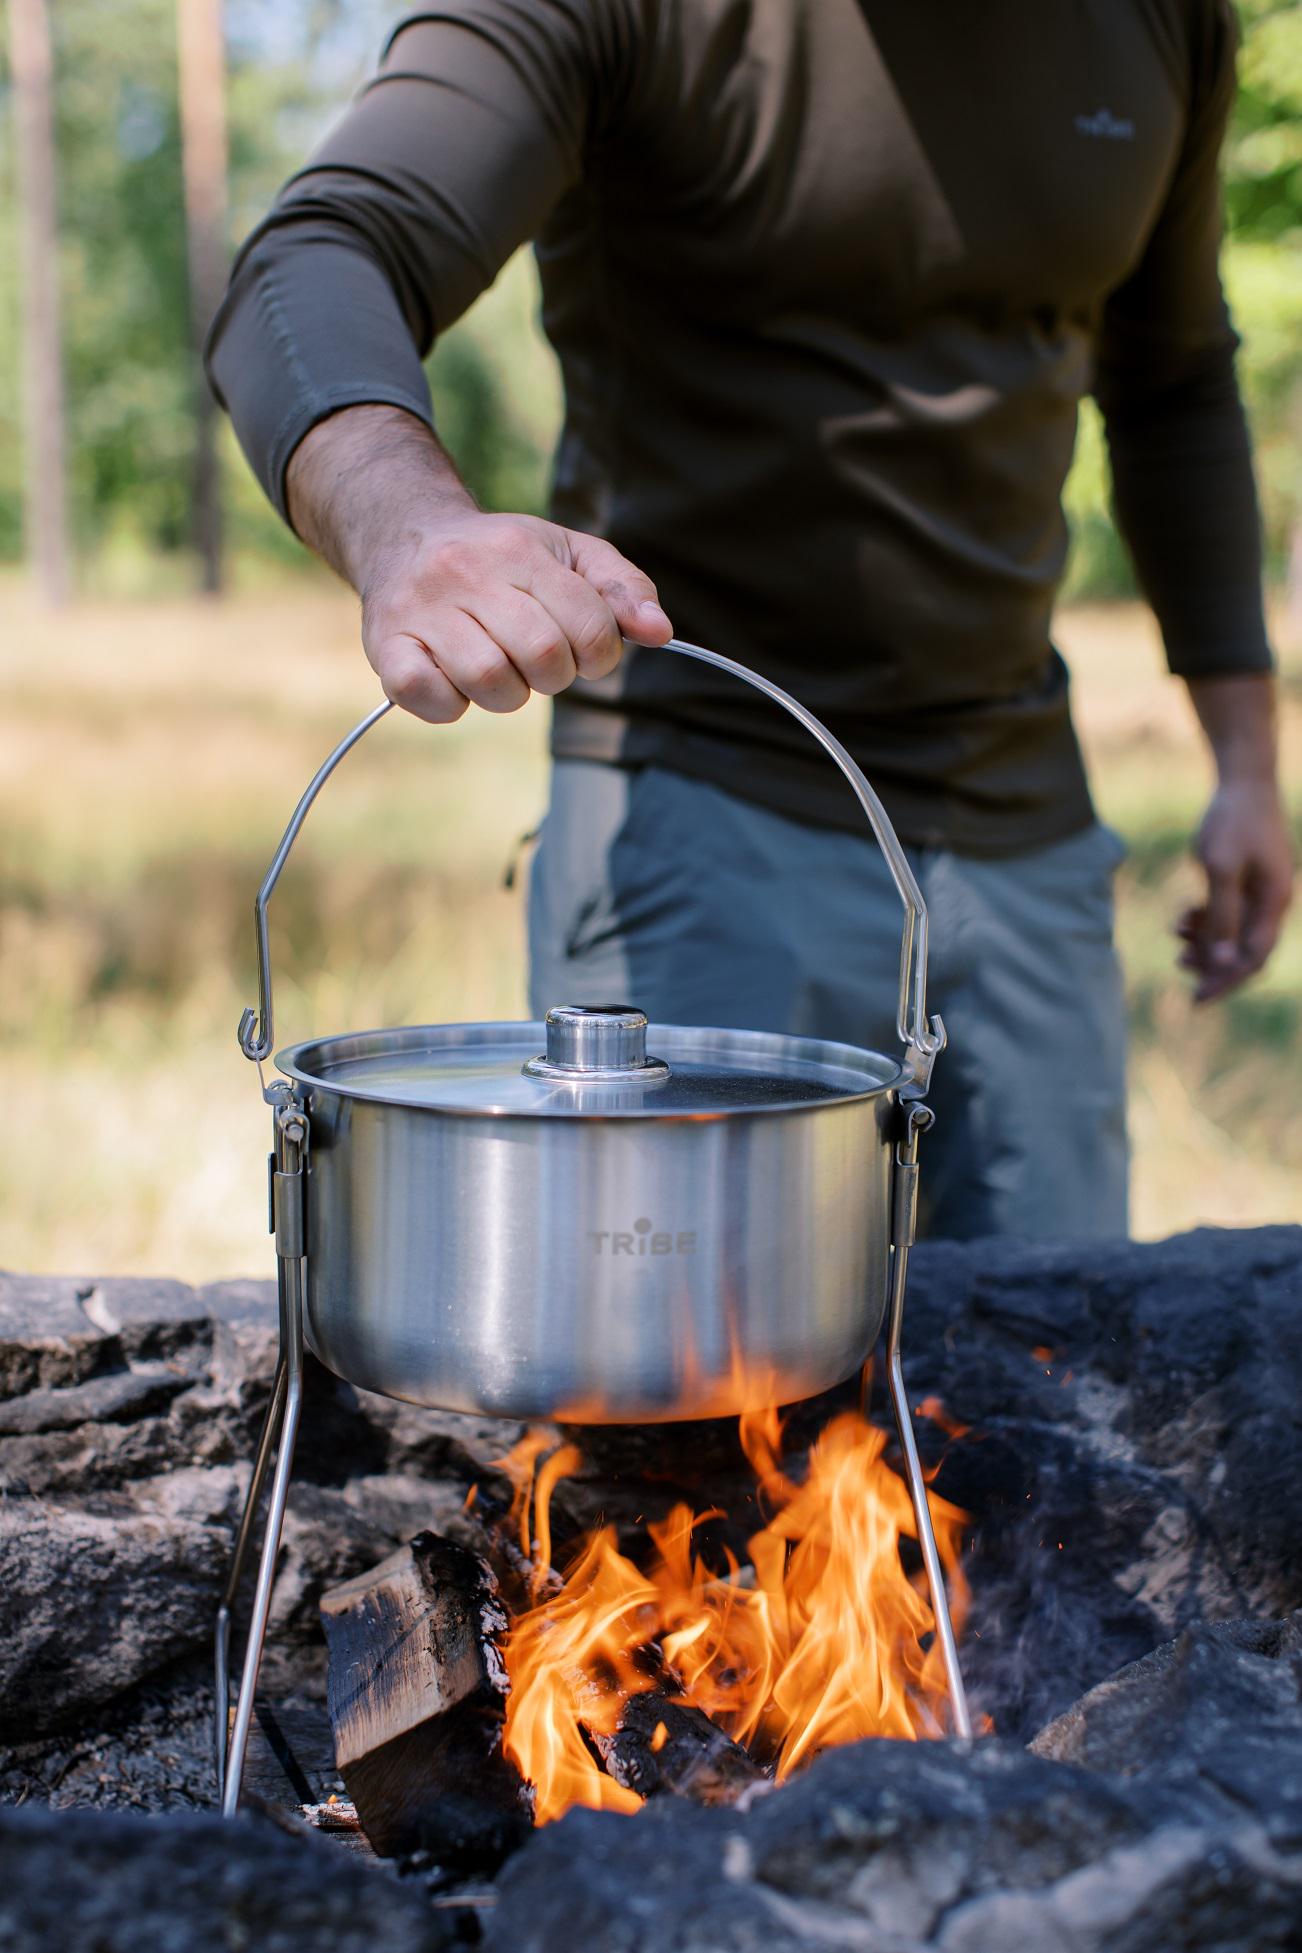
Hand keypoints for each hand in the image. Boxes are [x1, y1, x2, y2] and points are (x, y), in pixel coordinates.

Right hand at [361, 509, 671, 722]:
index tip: (583, 650)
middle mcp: (465, 573)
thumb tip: (661, 632)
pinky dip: (450, 704)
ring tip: (497, 668)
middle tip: (536, 660)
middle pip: (543, 656)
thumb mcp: (567, 554)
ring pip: (490, 682)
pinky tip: (454, 682)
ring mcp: (421, 609)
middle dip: (554, 674)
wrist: (405, 535)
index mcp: (519, 550)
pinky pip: (427, 696)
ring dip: (506, 693)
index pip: (590, 625)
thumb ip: (622, 589)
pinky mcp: (385, 645)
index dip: (599, 654)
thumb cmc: (502, 557)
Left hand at [1176, 780, 1292, 1001]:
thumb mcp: (1220, 869)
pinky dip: (1206, 920)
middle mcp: (1273, 902)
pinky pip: (1229, 914)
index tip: (1197, 997)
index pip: (1253, 958)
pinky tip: (1182, 919)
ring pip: (1234, 933)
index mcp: (1274, 903)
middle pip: (1245, 950)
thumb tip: (1221, 962)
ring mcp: (1262, 891)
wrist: (1243, 782)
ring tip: (1175, 940)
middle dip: (1214, 965)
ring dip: (1206, 941)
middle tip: (1180, 968)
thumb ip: (1221, 916)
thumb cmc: (1232, 822)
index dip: (1225, 980)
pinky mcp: (1248, 881)